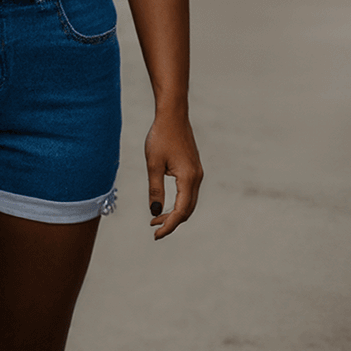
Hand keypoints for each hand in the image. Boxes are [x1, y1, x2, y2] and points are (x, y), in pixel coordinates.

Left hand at [145, 113, 202, 239]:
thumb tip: (155, 212)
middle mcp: (197, 178)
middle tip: (154, 228)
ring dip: (175, 212)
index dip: (169, 226)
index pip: (181, 211)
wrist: (173, 115)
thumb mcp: (153, 164)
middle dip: (172, 222)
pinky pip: (188, 192)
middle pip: (187, 210)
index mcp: (188, 179)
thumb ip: (155, 189)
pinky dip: (178, 202)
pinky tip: (165, 202)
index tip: (155, 235)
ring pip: (189, 202)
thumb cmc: (161, 137)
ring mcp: (197, 173)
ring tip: (156, 218)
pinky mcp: (193, 168)